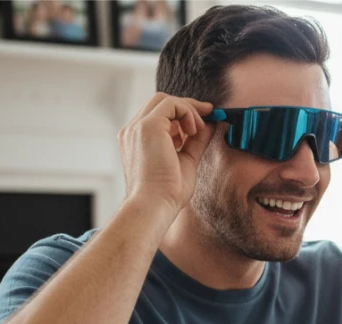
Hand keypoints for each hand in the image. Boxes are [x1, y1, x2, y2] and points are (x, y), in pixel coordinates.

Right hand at [118, 93, 214, 218]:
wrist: (155, 205)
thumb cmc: (167, 193)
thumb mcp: (185, 160)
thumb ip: (194, 142)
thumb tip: (209, 126)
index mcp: (137, 140)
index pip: (159, 115)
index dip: (182, 113)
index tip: (204, 118)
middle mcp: (133, 131)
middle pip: (160, 102)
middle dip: (187, 105)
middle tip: (209, 113)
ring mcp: (137, 127)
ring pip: (164, 100)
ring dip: (188, 110)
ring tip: (198, 130)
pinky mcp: (149, 126)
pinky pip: (171, 104)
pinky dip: (187, 112)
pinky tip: (194, 130)